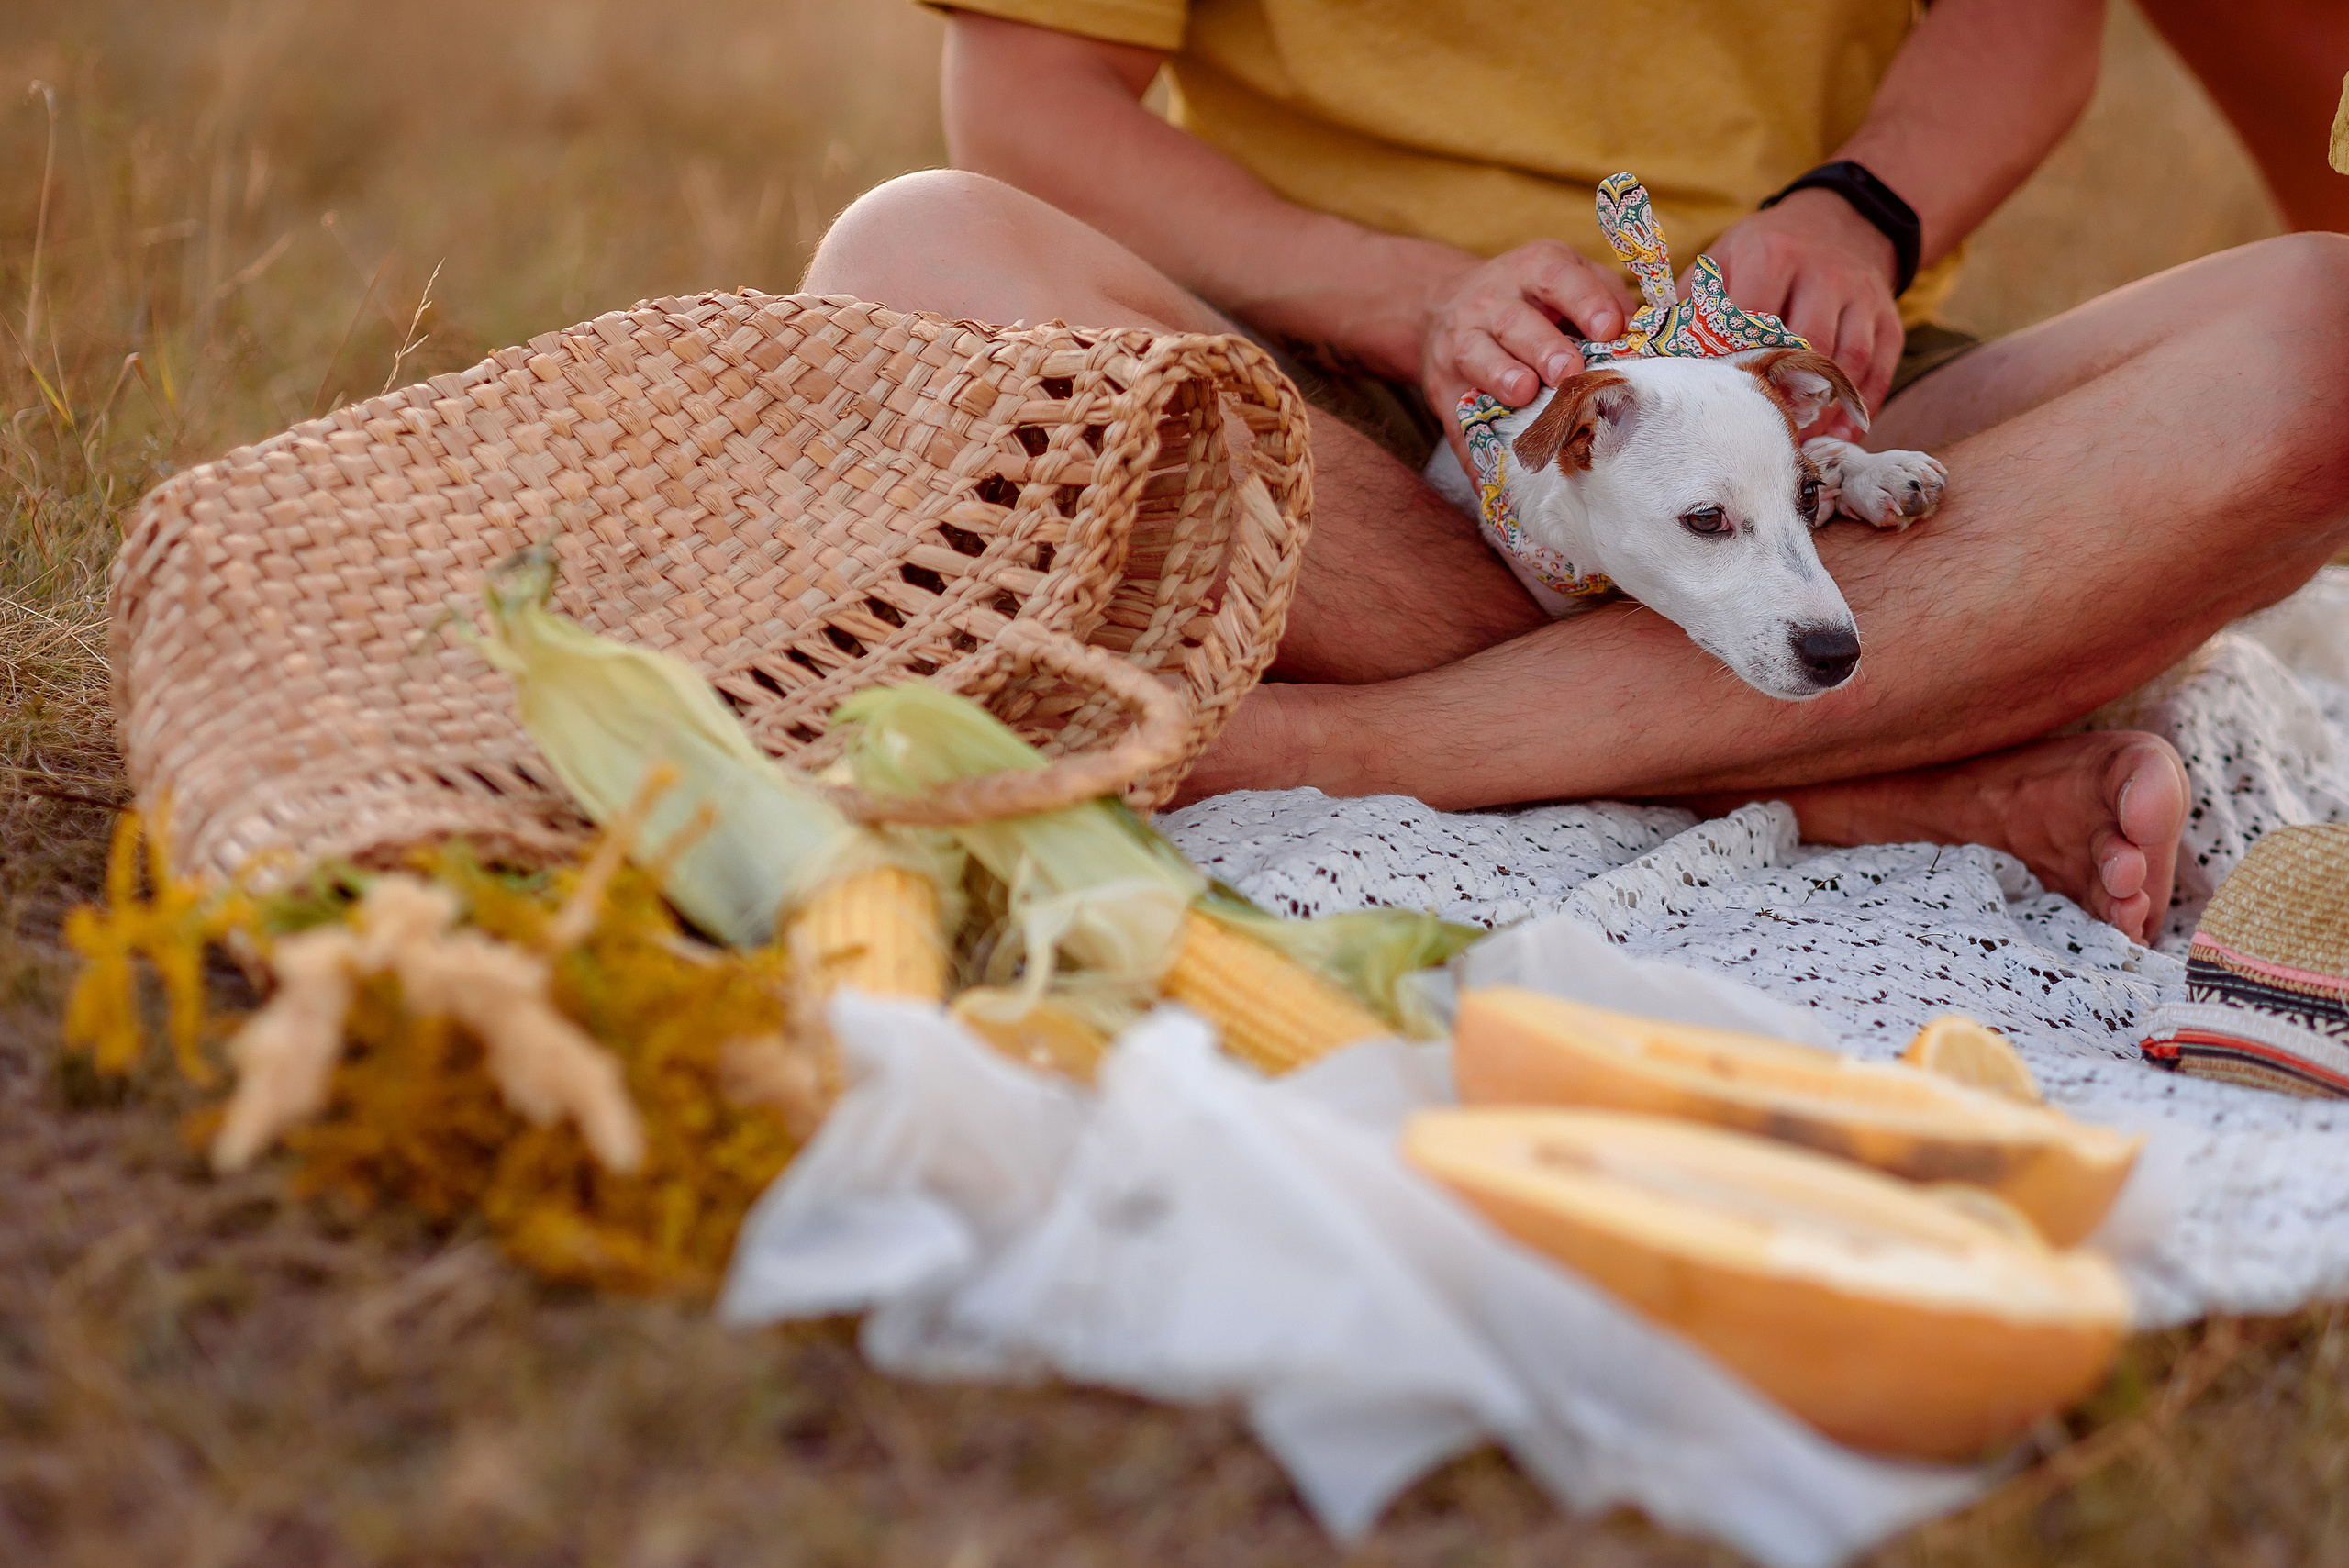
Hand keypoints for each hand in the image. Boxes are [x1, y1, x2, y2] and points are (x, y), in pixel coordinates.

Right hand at [1420, 241, 1637, 459]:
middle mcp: (1490, 302)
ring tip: (1523, 394)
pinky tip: (1490, 477)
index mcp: (1531, 272)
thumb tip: (1643, 340)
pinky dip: (1471, 451)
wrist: (1443, 308)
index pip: (1557, 278)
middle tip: (1568, 371)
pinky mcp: (1442, 385)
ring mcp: (1460, 342)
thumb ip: (1607, 299)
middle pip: (1515, 321)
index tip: (1608, 329)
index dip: (1585, 301)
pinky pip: (1455, 418)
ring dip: (1500, 376)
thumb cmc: (1530, 301)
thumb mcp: (1568, 280)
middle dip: (1543, 346)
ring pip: (1477, 355)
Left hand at [1699, 188, 1903, 434]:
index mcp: (1771, 257)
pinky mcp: (1888, 318)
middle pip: (1802, 346)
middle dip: (1780, 393)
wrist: (1844, 220)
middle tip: (1754, 431)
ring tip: (1796, 442)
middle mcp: (1821, 273)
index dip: (1729, 366)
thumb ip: (1689, 303)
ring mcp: (1860, 296)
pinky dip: (1860, 407)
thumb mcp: (1725, 258)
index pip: (1747, 323)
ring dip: (1821, 409)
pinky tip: (1838, 435)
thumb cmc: (1769, 251)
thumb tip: (1641, 352)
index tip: (1710, 402)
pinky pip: (1879, 369)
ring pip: (1844, 362)